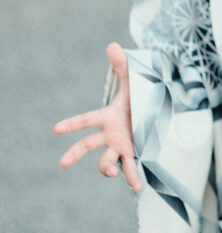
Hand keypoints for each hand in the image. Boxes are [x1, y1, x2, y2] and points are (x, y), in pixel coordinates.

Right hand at [53, 42, 140, 191]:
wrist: (154, 110)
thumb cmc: (138, 95)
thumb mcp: (134, 80)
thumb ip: (123, 65)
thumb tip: (113, 45)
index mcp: (108, 116)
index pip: (87, 119)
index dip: (73, 123)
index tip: (56, 128)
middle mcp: (110, 133)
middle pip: (89, 145)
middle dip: (75, 153)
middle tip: (62, 163)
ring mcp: (120, 145)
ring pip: (106, 160)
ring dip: (106, 168)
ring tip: (110, 172)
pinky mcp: (133, 153)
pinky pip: (130, 167)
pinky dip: (132, 178)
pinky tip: (137, 187)